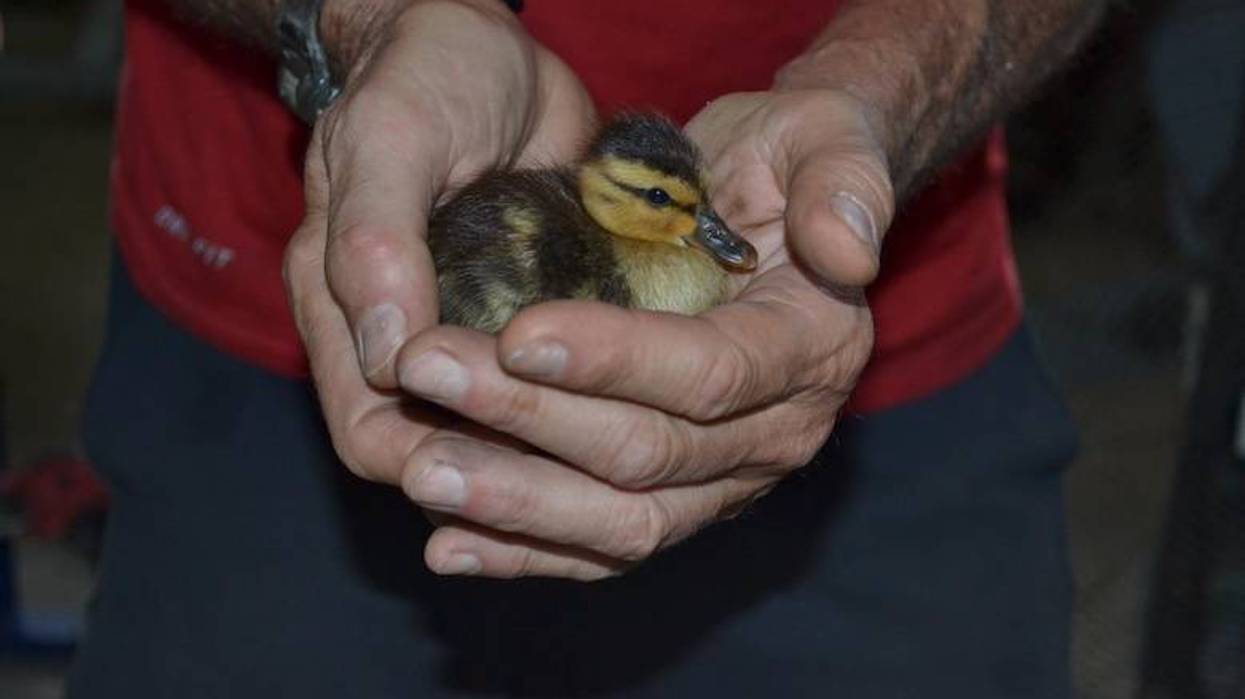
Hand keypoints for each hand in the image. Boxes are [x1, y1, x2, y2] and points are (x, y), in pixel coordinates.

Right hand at [284, 0, 595, 484]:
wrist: (490, 46)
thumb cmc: (427, 77)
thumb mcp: (393, 138)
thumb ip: (376, 239)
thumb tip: (388, 355)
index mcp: (346, 310)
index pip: (372, 433)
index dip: (429, 464)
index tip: (510, 456)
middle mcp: (407, 339)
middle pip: (443, 454)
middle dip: (508, 475)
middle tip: (591, 466)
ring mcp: (472, 335)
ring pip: (504, 436)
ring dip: (557, 453)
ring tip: (624, 453)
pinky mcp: (532, 319)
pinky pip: (553, 390)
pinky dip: (589, 409)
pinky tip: (642, 413)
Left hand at [392, 89, 894, 579]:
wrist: (769, 212)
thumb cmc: (784, 163)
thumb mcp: (821, 140)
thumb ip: (840, 182)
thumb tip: (847, 250)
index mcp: (813, 350)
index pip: (713, 373)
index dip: (616, 360)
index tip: (515, 333)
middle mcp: (779, 434)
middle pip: (650, 455)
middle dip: (531, 422)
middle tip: (427, 373)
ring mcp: (726, 482)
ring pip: (623, 522)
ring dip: (515, 502)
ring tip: (422, 472)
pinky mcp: (677, 501)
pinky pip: (603, 546)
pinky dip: (525, 550)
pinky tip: (448, 545)